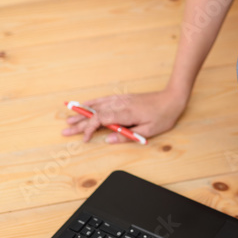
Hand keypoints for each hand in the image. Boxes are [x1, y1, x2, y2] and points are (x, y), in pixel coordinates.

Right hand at [62, 90, 186, 142]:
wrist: (171, 98)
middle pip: (95, 113)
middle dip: (79, 123)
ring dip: (82, 113)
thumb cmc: (162, 116)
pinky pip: (104, 99)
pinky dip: (92, 102)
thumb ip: (127, 136)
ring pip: (97, 106)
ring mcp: (120, 99)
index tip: (84, 139)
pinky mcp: (123, 97)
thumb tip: (109, 140)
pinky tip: (84, 105)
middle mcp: (120, 104)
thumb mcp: (148, 131)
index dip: (89, 129)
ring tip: (68, 119)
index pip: (101, 120)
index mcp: (126, 113)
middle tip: (65, 131)